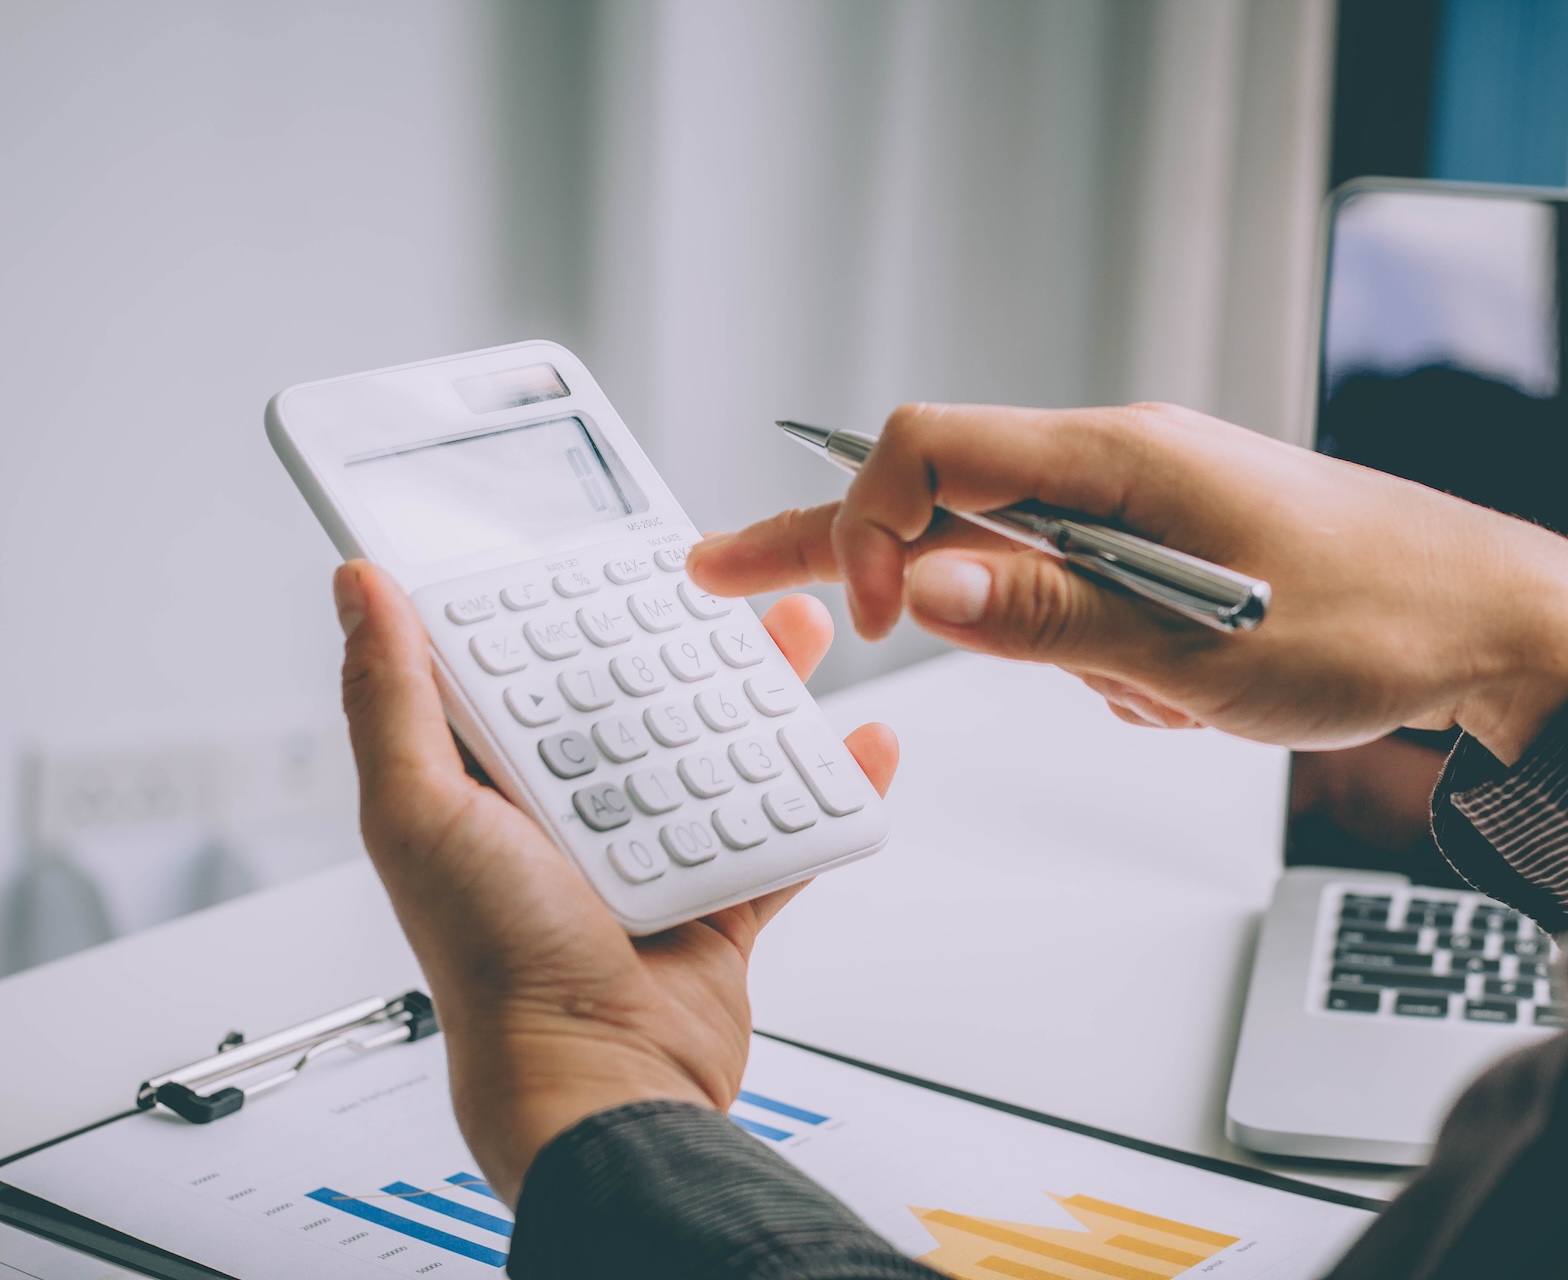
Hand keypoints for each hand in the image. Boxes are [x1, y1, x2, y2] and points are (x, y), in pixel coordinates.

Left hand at [332, 561, 897, 1204]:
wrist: (604, 1086)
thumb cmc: (498, 967)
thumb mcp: (420, 815)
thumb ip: (392, 699)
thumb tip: (355, 591)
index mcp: (493, 786)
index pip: (531, 670)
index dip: (567, 608)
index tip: (607, 552)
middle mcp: (571, 814)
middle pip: (638, 697)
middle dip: (686, 638)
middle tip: (725, 585)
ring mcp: (650, 855)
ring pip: (718, 749)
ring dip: (766, 693)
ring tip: (801, 636)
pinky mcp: (719, 897)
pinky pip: (784, 828)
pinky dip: (828, 789)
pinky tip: (856, 747)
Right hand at [688, 402, 1567, 763]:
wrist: (1489, 623)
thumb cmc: (1374, 617)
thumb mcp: (1194, 647)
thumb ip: (1047, 614)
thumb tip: (917, 586)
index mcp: (1117, 456)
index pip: (933, 447)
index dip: (866, 526)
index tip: (866, 624)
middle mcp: (1118, 465)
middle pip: (943, 491)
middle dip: (840, 542)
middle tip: (728, 570)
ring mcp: (1141, 508)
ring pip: (1017, 563)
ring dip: (1047, 645)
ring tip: (1165, 695)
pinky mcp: (1163, 553)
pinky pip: (1081, 600)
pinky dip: (1105, 662)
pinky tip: (1189, 696)